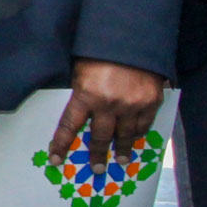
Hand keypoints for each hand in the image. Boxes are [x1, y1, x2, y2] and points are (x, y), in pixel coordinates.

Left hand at [48, 59, 166, 172]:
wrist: (132, 37)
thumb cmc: (100, 51)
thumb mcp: (80, 69)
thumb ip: (81, 91)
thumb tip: (78, 112)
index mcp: (86, 94)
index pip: (70, 126)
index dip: (62, 144)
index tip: (56, 159)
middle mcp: (109, 104)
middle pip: (100, 137)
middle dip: (97, 155)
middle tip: (97, 169)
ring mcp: (132, 105)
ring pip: (125, 136)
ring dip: (121, 150)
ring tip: (120, 159)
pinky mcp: (151, 102)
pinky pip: (144, 125)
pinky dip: (138, 134)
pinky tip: (135, 139)